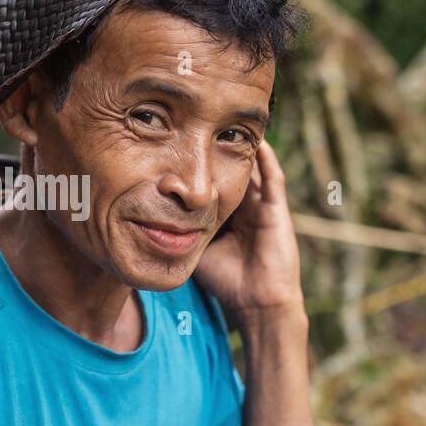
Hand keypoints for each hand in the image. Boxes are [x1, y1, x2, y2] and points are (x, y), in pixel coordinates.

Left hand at [193, 140, 304, 323]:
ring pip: (253, 169)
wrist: (255, 301)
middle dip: (222, 148)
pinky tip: (259, 142)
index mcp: (228, 212)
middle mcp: (246, 205)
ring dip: (246, 148)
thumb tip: (149, 215)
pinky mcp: (277, 211)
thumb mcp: (194, 246)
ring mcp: (263, 206)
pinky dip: (268, 160)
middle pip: (233, 169)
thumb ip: (179, 228)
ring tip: (234, 125)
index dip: (203, 163)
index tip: (185, 142)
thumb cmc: (225, 279)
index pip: (215, 180)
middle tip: (209, 123)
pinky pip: (274, 180)